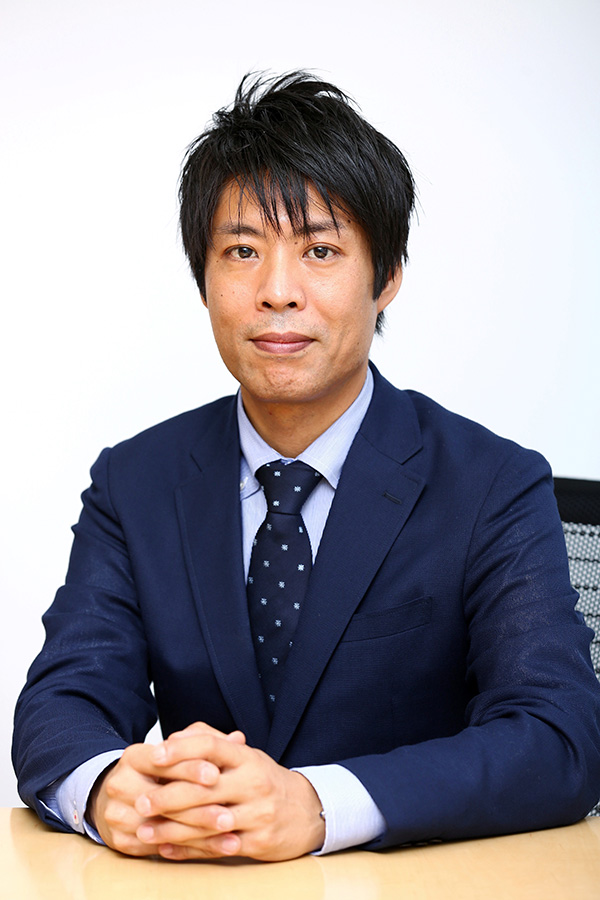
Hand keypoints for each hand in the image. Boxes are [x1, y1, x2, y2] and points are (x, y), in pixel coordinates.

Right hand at [87, 723, 243, 856]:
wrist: (115, 798)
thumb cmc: (155, 773)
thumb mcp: (174, 754)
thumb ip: (205, 746)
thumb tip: (238, 739)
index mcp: (134, 757)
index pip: (164, 761)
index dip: (191, 768)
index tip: (216, 775)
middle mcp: (120, 784)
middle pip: (162, 798)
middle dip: (199, 808)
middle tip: (230, 815)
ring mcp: (117, 814)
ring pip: (162, 827)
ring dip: (199, 834)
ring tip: (230, 837)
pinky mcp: (120, 840)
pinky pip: (158, 848)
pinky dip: (189, 850)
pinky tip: (214, 850)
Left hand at [134, 724, 325, 860]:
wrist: (308, 811)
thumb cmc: (263, 780)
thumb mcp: (243, 756)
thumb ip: (208, 742)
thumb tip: (173, 737)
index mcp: (247, 758)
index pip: (211, 747)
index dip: (181, 749)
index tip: (153, 755)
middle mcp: (253, 783)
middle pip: (204, 788)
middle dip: (167, 795)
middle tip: (140, 800)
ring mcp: (257, 814)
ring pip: (206, 822)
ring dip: (170, 829)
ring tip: (143, 830)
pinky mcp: (258, 842)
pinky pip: (216, 847)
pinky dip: (188, 850)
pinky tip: (166, 849)